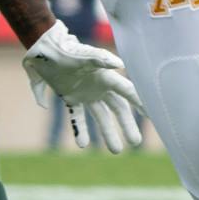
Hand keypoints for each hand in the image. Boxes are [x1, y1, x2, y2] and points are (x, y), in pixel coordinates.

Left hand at [22, 21, 141, 151]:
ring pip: (101, 117)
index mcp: (105, 76)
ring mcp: (86, 93)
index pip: (127, 92)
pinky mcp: (71, 97)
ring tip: (115, 150)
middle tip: (135, 142)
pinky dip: (80, 130)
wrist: (45, 49)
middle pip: (118, 109)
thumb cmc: (66, 50)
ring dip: (108, 133)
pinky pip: (78, 117)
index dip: (140, 103)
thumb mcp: (83, 56)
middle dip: (126, 125)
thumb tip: (119, 64)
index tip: (153, 115)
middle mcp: (99, 87)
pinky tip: (82, 145)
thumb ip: (100, 60)